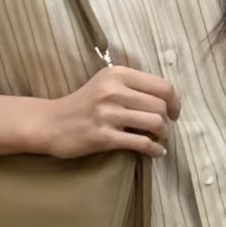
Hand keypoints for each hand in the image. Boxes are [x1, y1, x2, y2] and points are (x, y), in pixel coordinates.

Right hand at [40, 64, 182, 159]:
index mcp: (117, 74)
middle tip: (163, 128)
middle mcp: (113, 90)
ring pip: (155, 123)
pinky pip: (141, 143)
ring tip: (159, 139)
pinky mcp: (104, 137)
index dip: (174, 101)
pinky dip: (154, 150)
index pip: (161, 85)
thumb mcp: (105, 83)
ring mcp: (108, 114)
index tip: (173, 112)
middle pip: (160, 105)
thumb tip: (166, 99)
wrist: (51, 123)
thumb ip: (132, 85)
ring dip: (163, 135)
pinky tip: (155, 153)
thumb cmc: (82, 104)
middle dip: (168, 120)